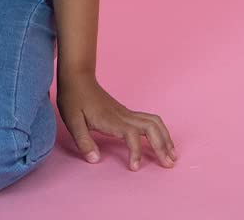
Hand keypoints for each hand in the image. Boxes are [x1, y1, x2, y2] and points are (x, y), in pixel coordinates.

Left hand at [57, 72, 176, 170]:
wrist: (77, 76)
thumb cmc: (73, 98)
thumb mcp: (72, 120)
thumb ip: (83, 141)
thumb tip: (95, 160)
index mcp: (111, 119)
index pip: (132, 135)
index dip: (136, 152)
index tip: (134, 168)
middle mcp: (123, 115)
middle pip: (151, 127)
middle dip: (162, 145)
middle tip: (169, 164)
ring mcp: (126, 113)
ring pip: (154, 122)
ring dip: (165, 138)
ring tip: (172, 155)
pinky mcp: (126, 113)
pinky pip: (149, 121)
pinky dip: (160, 132)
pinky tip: (161, 142)